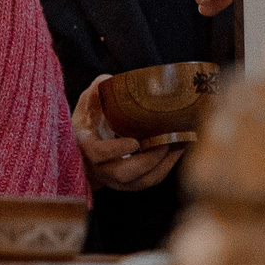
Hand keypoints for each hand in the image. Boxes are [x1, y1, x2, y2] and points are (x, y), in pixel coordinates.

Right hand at [73, 75, 182, 192]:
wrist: (84, 152)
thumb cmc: (88, 125)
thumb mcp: (85, 108)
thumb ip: (95, 94)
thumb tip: (109, 80)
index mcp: (86, 149)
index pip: (98, 155)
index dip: (116, 150)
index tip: (134, 141)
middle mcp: (99, 170)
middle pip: (123, 174)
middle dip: (148, 160)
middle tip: (166, 142)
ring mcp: (115, 181)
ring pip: (141, 182)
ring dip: (163, 165)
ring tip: (179, 144)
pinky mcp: (129, 185)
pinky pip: (150, 181)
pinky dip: (167, 167)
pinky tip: (178, 150)